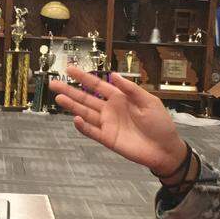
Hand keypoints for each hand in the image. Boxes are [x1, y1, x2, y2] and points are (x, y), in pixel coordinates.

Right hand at [50, 66, 186, 175]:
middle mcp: (110, 109)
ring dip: (72, 106)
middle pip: (85, 98)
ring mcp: (107, 124)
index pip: (97, 85)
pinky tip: (75, 118)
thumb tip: (114, 75)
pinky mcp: (107, 139)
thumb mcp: (149, 101)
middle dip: (70, 90)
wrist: (165, 149)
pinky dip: (83, 126)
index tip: (69, 69)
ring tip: (58, 98)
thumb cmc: (160, 124)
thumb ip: (131, 89)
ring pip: (85, 113)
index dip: (83, 77)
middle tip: (53, 83)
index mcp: (120, 97)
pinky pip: (92, 131)